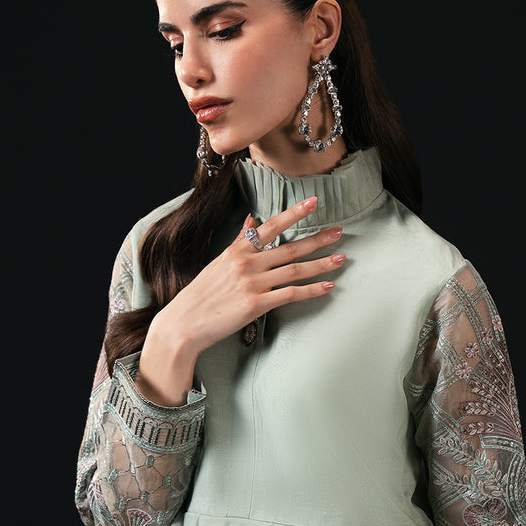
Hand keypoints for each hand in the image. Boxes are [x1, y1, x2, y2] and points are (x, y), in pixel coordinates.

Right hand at [137, 195, 344, 404]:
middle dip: (317, 239)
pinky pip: (291, 294)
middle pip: (289, 248)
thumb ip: (239, 242)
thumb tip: (252, 220)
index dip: (293, 213)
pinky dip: (311, 290)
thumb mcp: (218, 263)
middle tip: (339, 232)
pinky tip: (327, 286)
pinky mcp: (256, 304)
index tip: (313, 202)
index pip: (270, 226)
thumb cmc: (201, 296)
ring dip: (321, 264)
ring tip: (341, 258)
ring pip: (295, 269)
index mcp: (237, 251)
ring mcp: (252, 283)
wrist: (184, 322)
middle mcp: (246, 263)